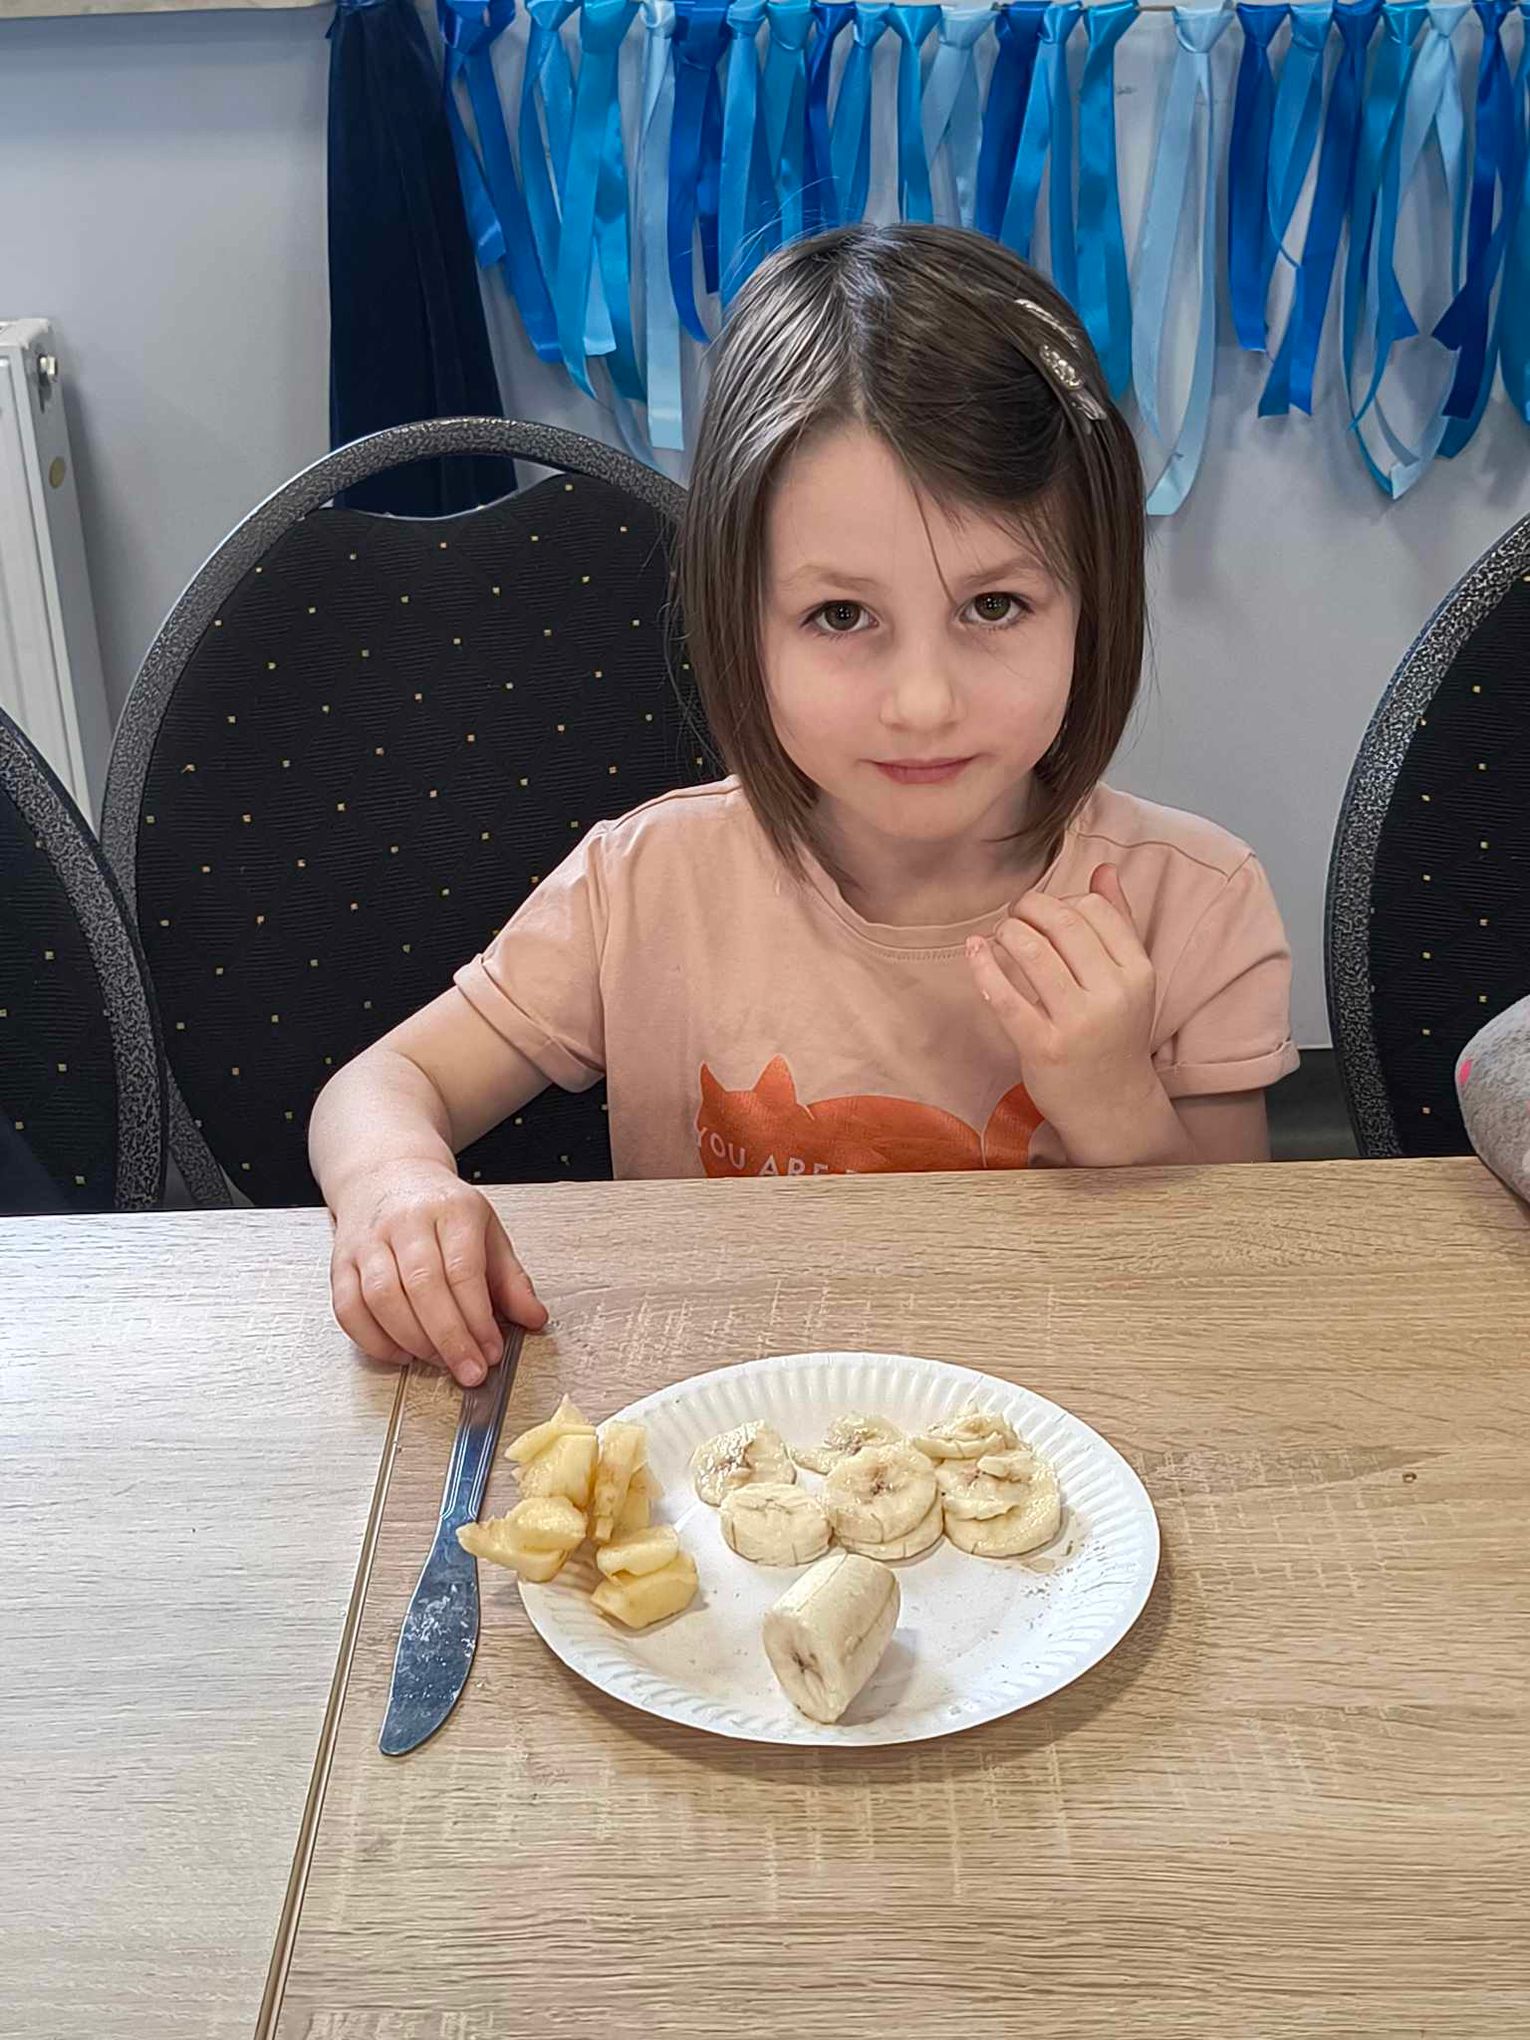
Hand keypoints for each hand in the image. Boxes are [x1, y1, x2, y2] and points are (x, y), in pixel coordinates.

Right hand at [329, 1160, 547, 1385]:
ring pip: (382, 1298)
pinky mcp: (341, 1262)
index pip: (463, 1269)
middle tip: (469, 1369)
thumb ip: (511, 1278)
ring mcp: (368, 1241)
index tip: (491, 1351)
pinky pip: (348, 1308)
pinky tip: (401, 1353)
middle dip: (448, 1338)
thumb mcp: (487, 1230)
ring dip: (412, 1341)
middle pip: (422, 1286)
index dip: (478, 1318)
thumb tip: (533, 1318)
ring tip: (438, 1361)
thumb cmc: (440, 1208)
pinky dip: (373, 1340)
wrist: (387, 1174)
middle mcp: (406, 1222)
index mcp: (451, 1210)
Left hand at [966, 864, 1180, 1164]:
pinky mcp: (1042, 1047)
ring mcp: (1077, 1023)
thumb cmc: (1115, 1033)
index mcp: (1137, 972)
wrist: (1111, 1104)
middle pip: (1062, 924)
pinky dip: (983, 965)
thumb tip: (1105, 868)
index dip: (1062, 900)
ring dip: (1006, 932)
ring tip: (1000, 935)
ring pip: (1031, 952)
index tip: (1045, 912)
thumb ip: (1119, 922)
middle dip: (1029, 908)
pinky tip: (975, 950)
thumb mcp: (1129, 979)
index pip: (1094, 910)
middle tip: (1015, 915)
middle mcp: (1112, 995)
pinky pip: (1003, 996)